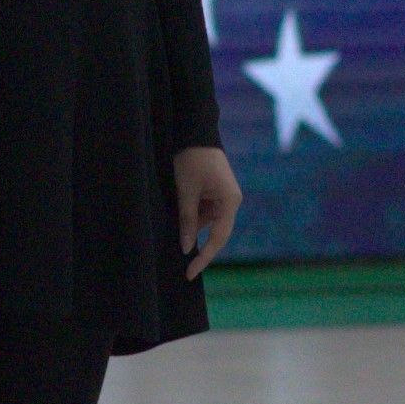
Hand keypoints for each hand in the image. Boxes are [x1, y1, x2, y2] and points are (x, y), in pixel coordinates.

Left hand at [175, 143, 243, 274]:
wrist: (193, 132)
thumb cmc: (192, 159)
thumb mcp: (186, 191)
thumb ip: (187, 220)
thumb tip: (186, 247)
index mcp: (230, 201)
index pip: (218, 238)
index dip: (204, 257)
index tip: (190, 272)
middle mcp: (230, 201)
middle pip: (214, 232)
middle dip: (195, 241)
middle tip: (179, 261)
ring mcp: (222, 197)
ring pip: (205, 222)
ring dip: (189, 225)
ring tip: (173, 218)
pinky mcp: (214, 193)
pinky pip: (202, 212)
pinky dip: (189, 215)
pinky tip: (177, 213)